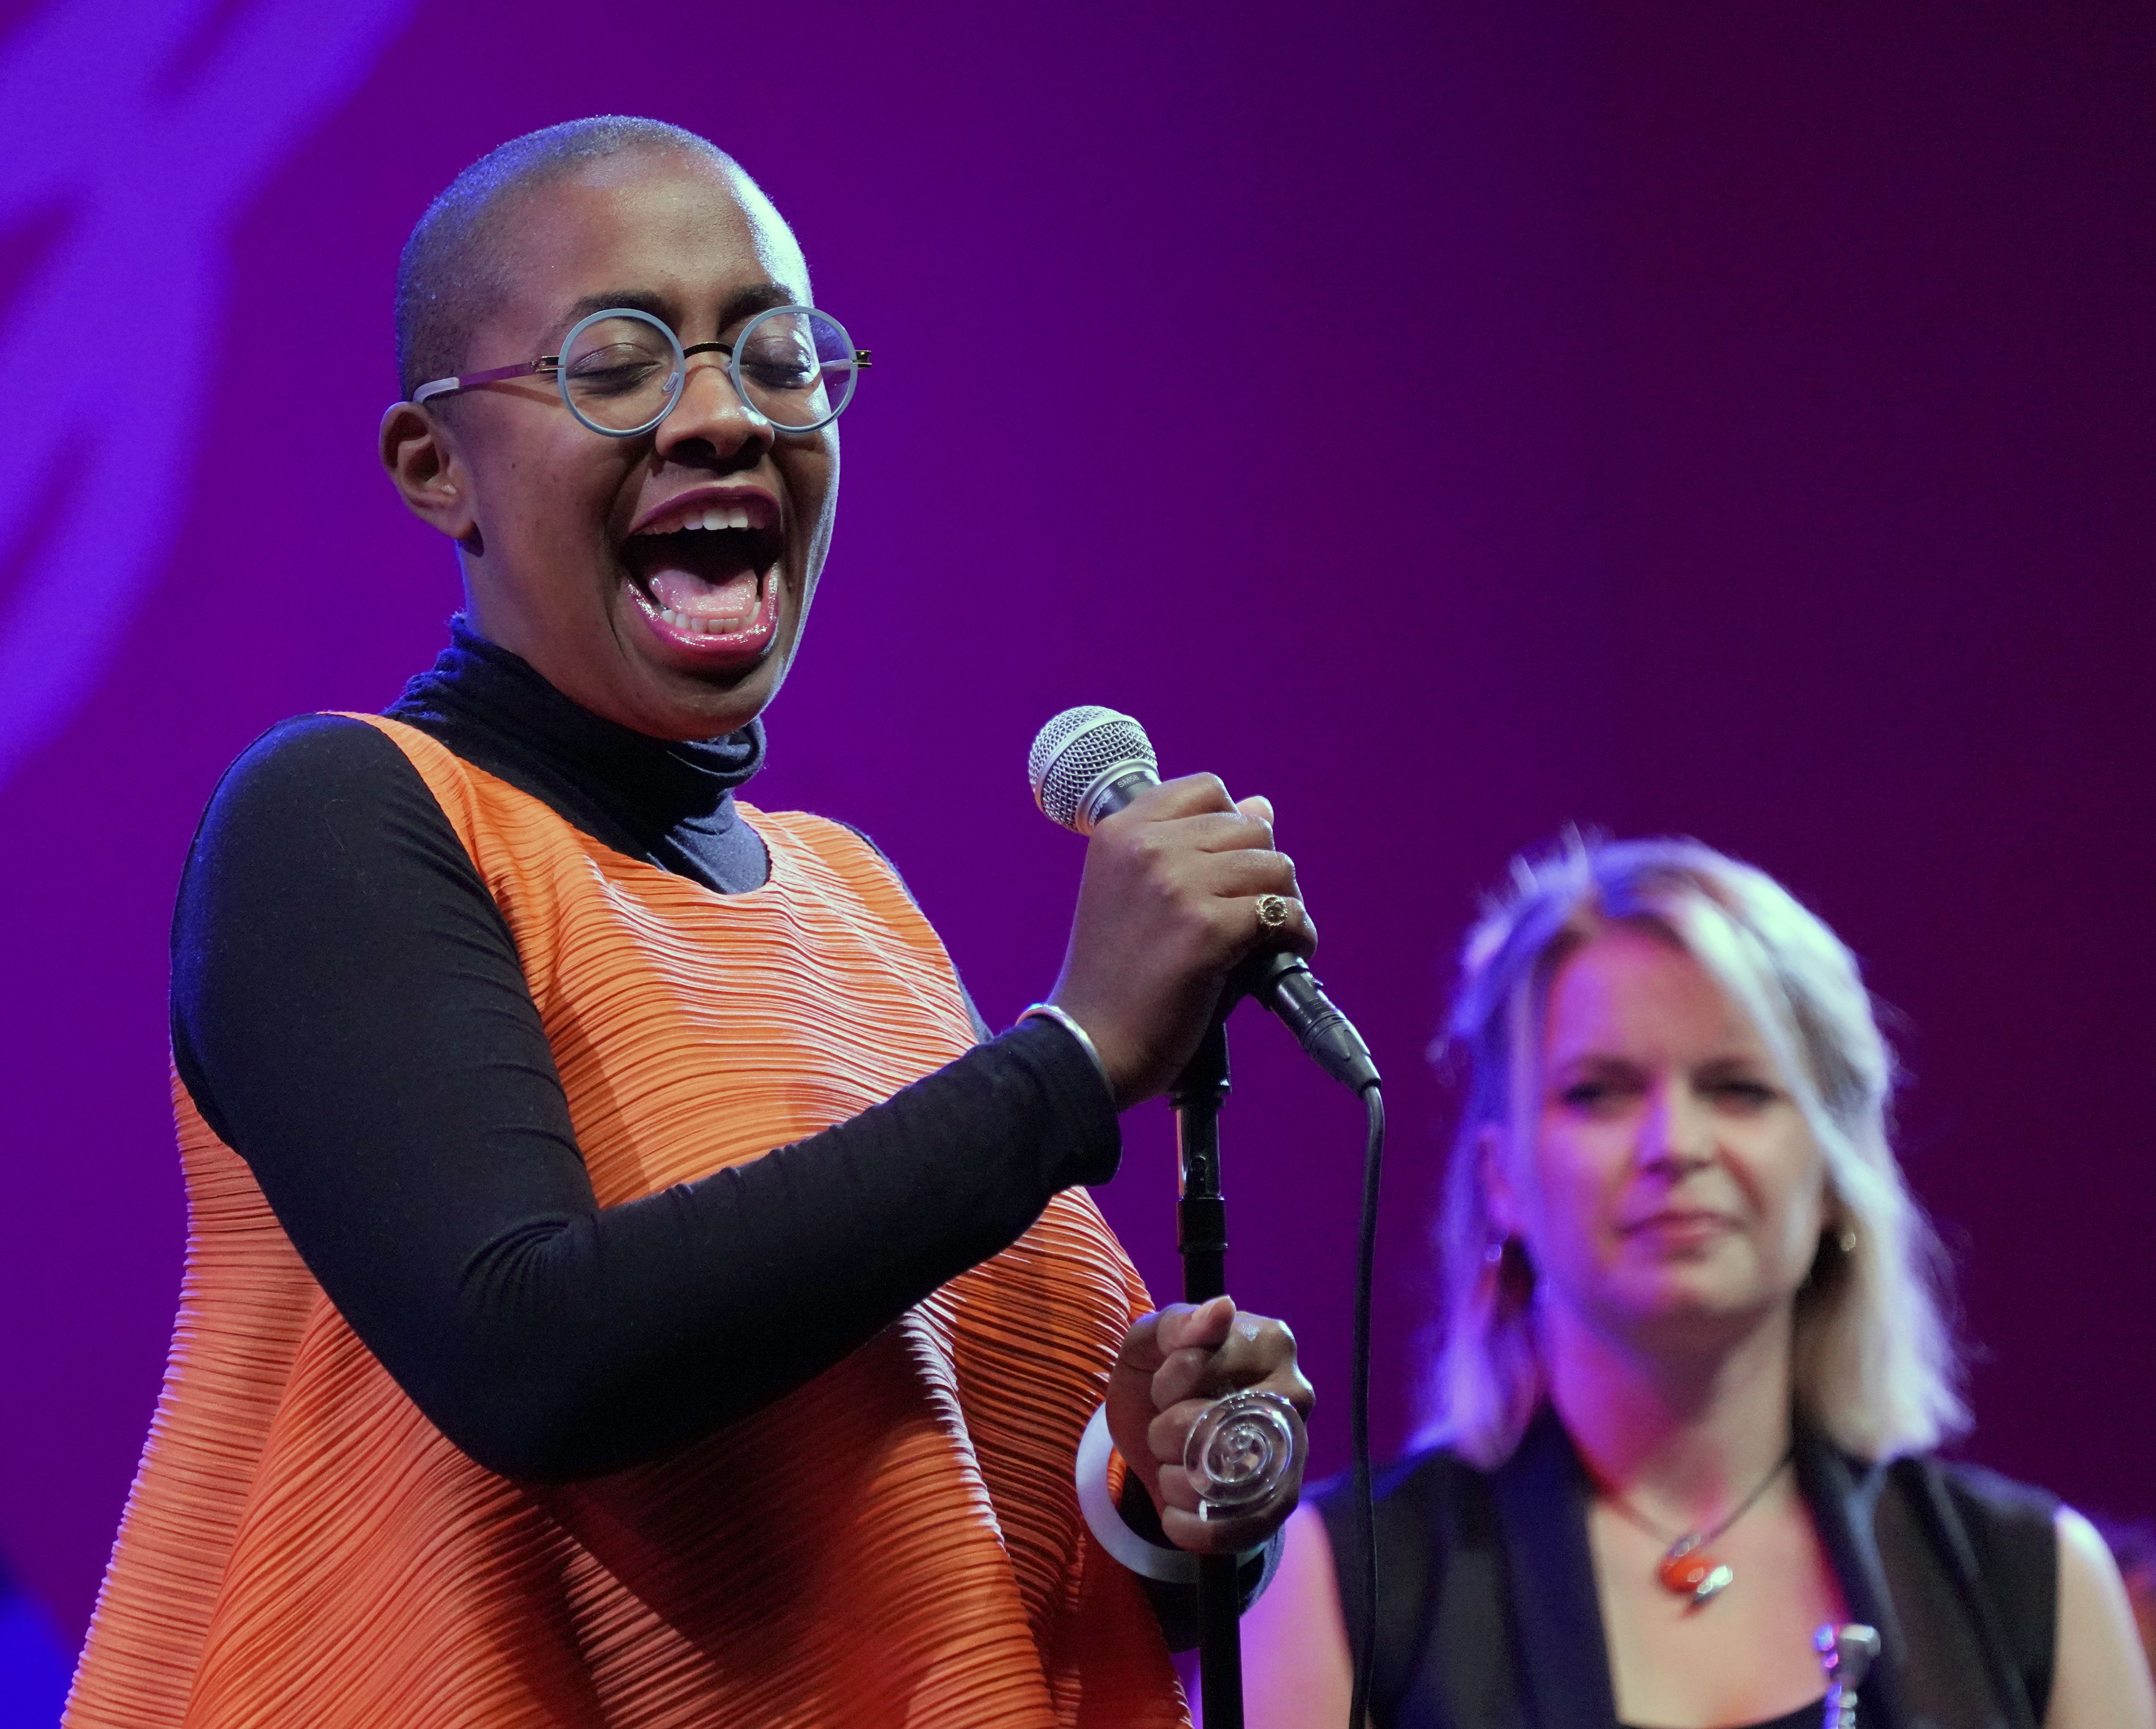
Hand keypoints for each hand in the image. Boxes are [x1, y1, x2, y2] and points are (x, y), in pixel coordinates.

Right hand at [1047, 775, 1314, 1107]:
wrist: (1091, 1043)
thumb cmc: (1116, 974)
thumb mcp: (1135, 892)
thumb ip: (1192, 845)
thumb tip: (1262, 805)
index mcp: (1121, 831)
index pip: (1206, 790)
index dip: (1231, 826)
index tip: (1228, 868)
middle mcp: (1145, 847)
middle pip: (1250, 828)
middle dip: (1263, 870)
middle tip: (1256, 911)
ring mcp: (1176, 885)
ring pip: (1274, 866)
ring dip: (1284, 902)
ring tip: (1271, 935)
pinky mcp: (1206, 929)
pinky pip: (1284, 913)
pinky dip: (1297, 935)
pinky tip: (1283, 954)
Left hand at [1107, 1297, 1313, 1554]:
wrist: (1161, 1440)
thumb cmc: (1160, 1377)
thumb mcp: (1150, 1344)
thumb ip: (1178, 1324)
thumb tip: (1223, 1307)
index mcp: (1269, 1342)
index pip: (1198, 1365)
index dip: (1165, 1384)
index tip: (1164, 1384)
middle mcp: (1294, 1395)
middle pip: (1208, 1425)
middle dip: (1166, 1434)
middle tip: (1170, 1428)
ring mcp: (1294, 1453)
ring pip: (1218, 1480)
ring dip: (1174, 1480)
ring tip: (1175, 1465)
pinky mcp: (1282, 1504)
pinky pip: (1235, 1529)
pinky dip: (1191, 1527)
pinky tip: (1175, 1513)